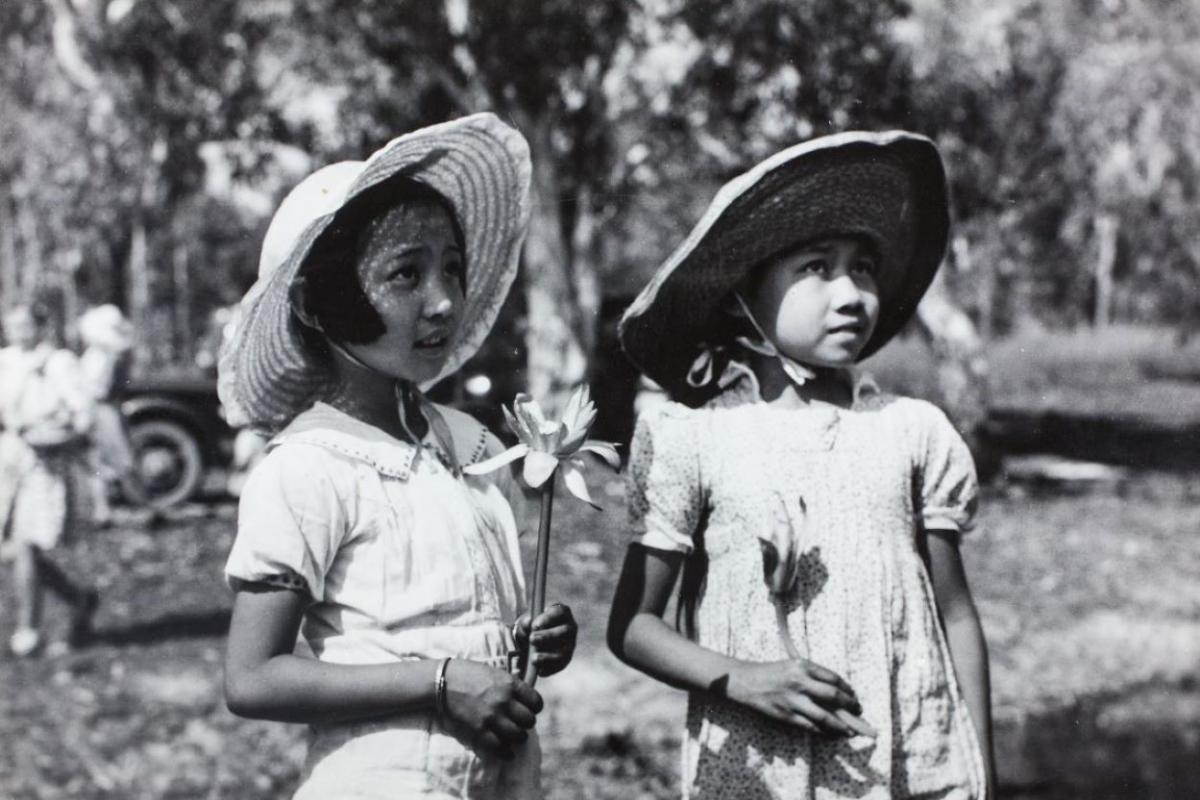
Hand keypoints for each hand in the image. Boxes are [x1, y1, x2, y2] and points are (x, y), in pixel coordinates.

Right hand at [442, 660, 542, 759]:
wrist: (443, 682)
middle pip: (529, 720)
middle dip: (527, 723)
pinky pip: (499, 748)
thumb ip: (511, 685)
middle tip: (520, 723)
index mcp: (510, 684)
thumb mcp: (495, 673)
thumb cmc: (469, 673)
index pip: (536, 701)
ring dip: (518, 737)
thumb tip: (525, 698)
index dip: (535, 707)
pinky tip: (508, 754)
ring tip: (514, 736)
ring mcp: (492, 717)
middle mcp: (504, 701)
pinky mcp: (479, 730)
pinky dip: (506, 753)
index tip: (531, 709)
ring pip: (518, 736)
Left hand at [513, 603, 576, 676]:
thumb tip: (529, 622)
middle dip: (548, 636)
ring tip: (533, 658)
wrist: (531, 642)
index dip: (549, 618)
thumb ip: (525, 622)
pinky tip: (539, 670)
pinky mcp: (566, 659)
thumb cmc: (530, 627)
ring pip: (564, 651)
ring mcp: (570, 644)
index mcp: (561, 613)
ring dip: (548, 656)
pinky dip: (549, 669)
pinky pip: (561, 665)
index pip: (560, 612)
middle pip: (564, 631)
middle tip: (532, 639)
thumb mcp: (525, 622)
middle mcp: (569, 627)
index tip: (535, 625)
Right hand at [726, 658, 875, 737]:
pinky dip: (823, 731)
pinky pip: (810, 726)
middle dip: (849, 705)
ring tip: (850, 730)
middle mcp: (799, 681)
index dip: (847, 689)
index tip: (854, 696)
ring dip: (841, 725)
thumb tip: (836, 692)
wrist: (745, 681)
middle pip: (832, 696)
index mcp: (803, 666)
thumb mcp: (793, 666)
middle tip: (858, 711)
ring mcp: (792, 700)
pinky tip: (831, 734)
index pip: (833, 678)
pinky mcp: (786, 715)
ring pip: (824, 716)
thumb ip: (812, 676)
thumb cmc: (771, 672)